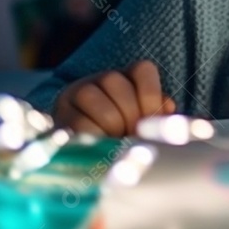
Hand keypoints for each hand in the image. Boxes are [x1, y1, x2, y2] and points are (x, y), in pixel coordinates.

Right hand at [55, 60, 176, 135]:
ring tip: (114, 142)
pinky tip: (99, 146)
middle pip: (116, 83)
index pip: (142, 69)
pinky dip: (92, 136)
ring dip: (109, 125)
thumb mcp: (146, 127)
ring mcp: (77, 94)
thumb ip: (158, 116)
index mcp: (128, 79)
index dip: (150, 97)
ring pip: (93, 96)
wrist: (87, 159)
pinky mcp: (61, 115)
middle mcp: (101, 80)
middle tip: (130, 136)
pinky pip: (77, 121)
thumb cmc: (126, 142)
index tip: (148, 122)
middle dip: (129, 116)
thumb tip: (168, 107)